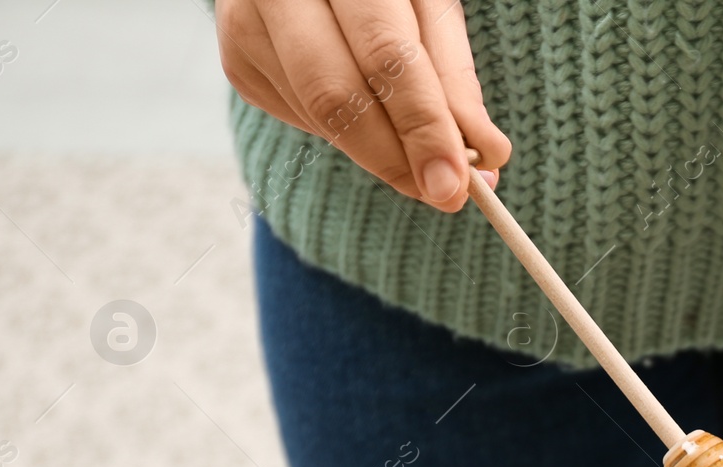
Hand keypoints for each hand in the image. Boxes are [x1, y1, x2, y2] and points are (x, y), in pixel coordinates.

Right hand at [215, 0, 509, 210]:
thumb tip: (485, 154)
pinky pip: (304, 120)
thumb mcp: (429, 7)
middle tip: (444, 193)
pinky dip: (347, 133)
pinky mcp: (237, 63)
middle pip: (337, 96)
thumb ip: (452, 78)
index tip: (455, 183)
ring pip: (320, 118)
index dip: (422, 126)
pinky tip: (366, 111)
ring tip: (420, 151)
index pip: (384, 56)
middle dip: (397, 158)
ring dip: (380, 150)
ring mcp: (246, 27)